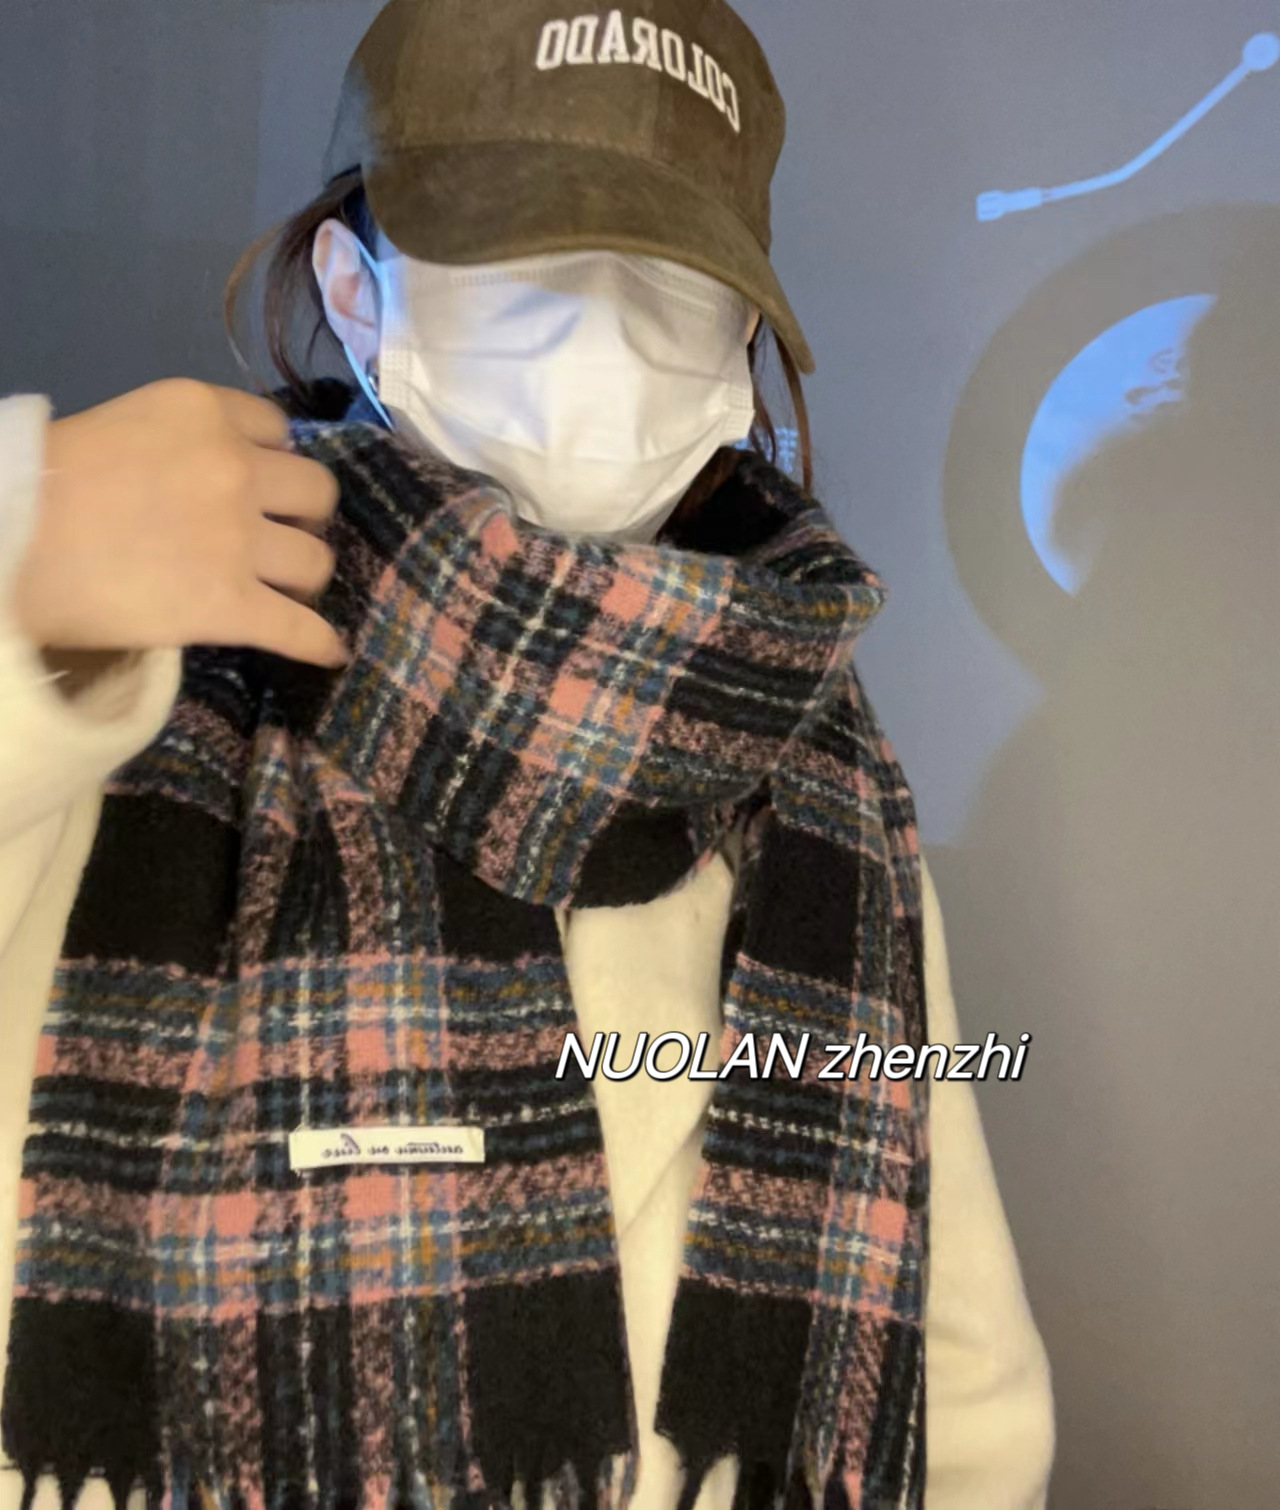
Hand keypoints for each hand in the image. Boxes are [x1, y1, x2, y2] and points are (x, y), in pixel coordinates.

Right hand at [10, 378, 348, 667]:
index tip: (261, 485)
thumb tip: (201, 477)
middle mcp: (234, 468)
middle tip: (278, 539)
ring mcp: (239, 539)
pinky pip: (301, 631)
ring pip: (317, 561)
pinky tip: (330, 652)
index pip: (275, 428)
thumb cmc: (41, 484)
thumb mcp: (118, 427)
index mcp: (202, 412)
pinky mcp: (232, 606)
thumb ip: (174, 443)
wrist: (10, 542)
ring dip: (305, 578)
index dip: (271, 461)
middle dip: (303, 517)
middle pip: (316, 492)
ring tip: (287, 593)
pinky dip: (319, 644)